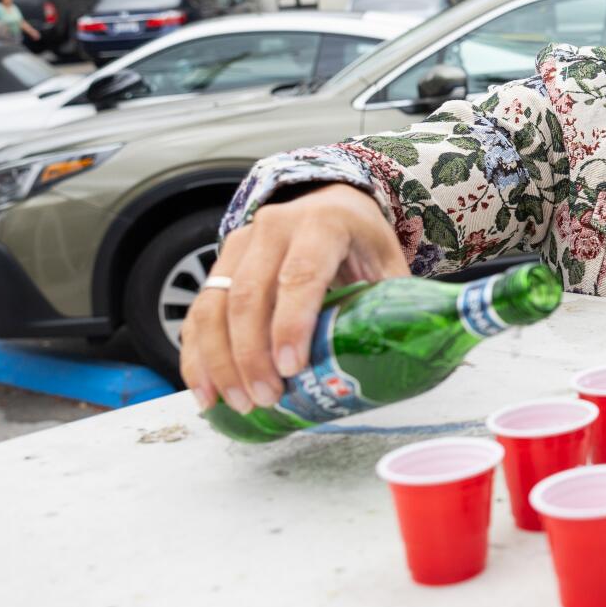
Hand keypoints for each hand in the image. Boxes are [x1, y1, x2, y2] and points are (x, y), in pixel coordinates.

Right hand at [179, 184, 408, 413]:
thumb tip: (408, 357)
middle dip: (252, 354)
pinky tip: (208, 391)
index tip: (290, 368)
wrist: (332, 203)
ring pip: (214, 306)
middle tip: (267, 398)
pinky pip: (198, 313)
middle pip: (248, 295)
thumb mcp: (387, 262)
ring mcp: (240, 244)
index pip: (300, 275)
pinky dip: (197, 355)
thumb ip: (393, 303)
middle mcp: (273, 228)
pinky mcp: (219, 265)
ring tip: (240, 403)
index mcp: (323, 224)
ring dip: (221, 361)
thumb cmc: (363, 241)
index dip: (291, 324)